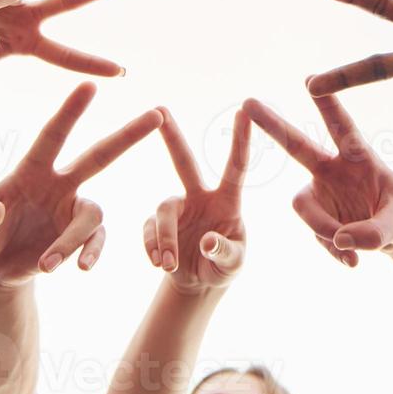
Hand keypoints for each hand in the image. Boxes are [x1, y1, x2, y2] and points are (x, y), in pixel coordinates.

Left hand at [0, 83, 162, 288]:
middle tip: (157, 114)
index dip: (70, 112)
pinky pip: (96, 241)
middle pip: (99, 155)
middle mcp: (59, 185)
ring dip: (73, 239)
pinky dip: (90, 252)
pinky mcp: (78, 239)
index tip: (90, 85)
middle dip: (127, 135)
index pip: (52, 136)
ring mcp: (71, 211)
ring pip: (91, 215)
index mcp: (31, 171)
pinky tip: (81, 268)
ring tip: (47, 263)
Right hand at [144, 109, 250, 293]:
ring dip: (165, 238)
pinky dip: (152, 247)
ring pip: (164, 210)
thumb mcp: (232, 264)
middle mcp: (199, 197)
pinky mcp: (156, 225)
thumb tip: (207, 242)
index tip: (243, 112)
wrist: (198, 283)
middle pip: (184, 162)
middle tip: (160, 111)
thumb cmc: (224, 266)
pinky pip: (149, 230)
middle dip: (173, 137)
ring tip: (168, 264)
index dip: (240, 141)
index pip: (235, 168)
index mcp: (226, 202)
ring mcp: (177, 209)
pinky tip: (159, 263)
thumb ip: (225, 252)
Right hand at [243, 94, 392, 268]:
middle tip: (249, 102)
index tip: (311, 79)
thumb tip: (341, 239)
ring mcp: (323, 193)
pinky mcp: (319, 217)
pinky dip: (333, 249)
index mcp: (359, 157)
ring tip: (353, 254)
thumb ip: (374, 232)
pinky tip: (352, 260)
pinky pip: (316, 235)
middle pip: (297, 145)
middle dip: (273, 125)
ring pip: (305, 210)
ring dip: (325, 232)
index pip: (342, 127)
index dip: (328, 105)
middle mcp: (334, 170)